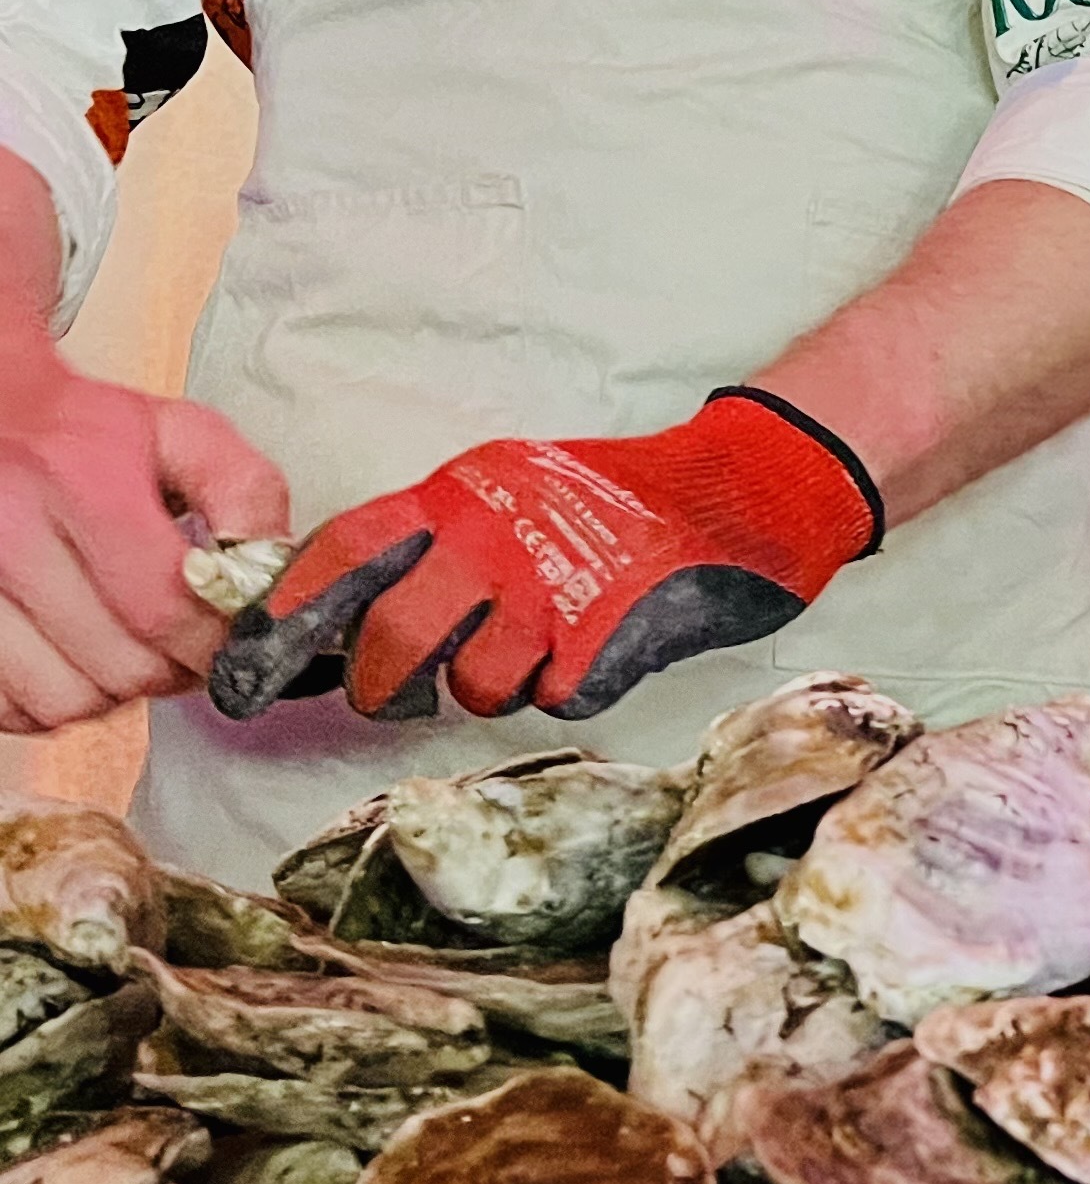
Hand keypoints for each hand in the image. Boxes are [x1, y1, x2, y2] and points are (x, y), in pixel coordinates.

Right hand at [0, 334, 290, 733]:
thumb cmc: (81, 432)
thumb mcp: (176, 431)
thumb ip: (244, 489)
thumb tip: (269, 567)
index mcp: (79, 478)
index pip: (163, 607)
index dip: (212, 644)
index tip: (229, 642)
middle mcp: (9, 529)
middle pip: (118, 664)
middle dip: (172, 671)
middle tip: (184, 648)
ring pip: (62, 699)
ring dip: (113, 692)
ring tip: (129, 649)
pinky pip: (10, 707)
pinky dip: (51, 700)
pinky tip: (73, 659)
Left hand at [208, 389, 879, 723]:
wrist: (747, 488)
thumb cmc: (623, 501)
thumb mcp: (514, 492)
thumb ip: (440, 543)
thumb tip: (351, 618)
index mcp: (461, 493)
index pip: (345, 553)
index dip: (290, 615)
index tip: (248, 664)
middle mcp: (495, 535)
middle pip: (395, 638)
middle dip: (387, 684)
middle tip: (401, 693)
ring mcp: (556, 585)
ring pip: (479, 684)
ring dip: (498, 687)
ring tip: (535, 652)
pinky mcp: (614, 631)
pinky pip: (561, 695)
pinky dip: (574, 685)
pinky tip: (598, 648)